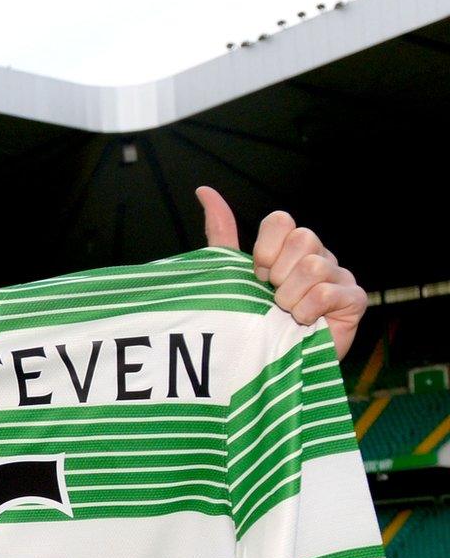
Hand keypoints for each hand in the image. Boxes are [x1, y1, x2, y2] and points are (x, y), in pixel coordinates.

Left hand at [199, 186, 363, 358]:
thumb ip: (222, 235)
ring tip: (285, 314)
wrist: (268, 366)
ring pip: (313, 267)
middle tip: (272, 298)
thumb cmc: (252, 321)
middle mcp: (318, 256)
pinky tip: (303, 324)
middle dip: (278, 274)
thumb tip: (204, 191)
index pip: (280, 221)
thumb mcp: (231, 274)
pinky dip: (307, 312)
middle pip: (302, 239)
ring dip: (289, 297)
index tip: (256, 275)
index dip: (264, 250)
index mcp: (290, 247)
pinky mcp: (354, 300)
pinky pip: (327, 293)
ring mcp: (339, 277)